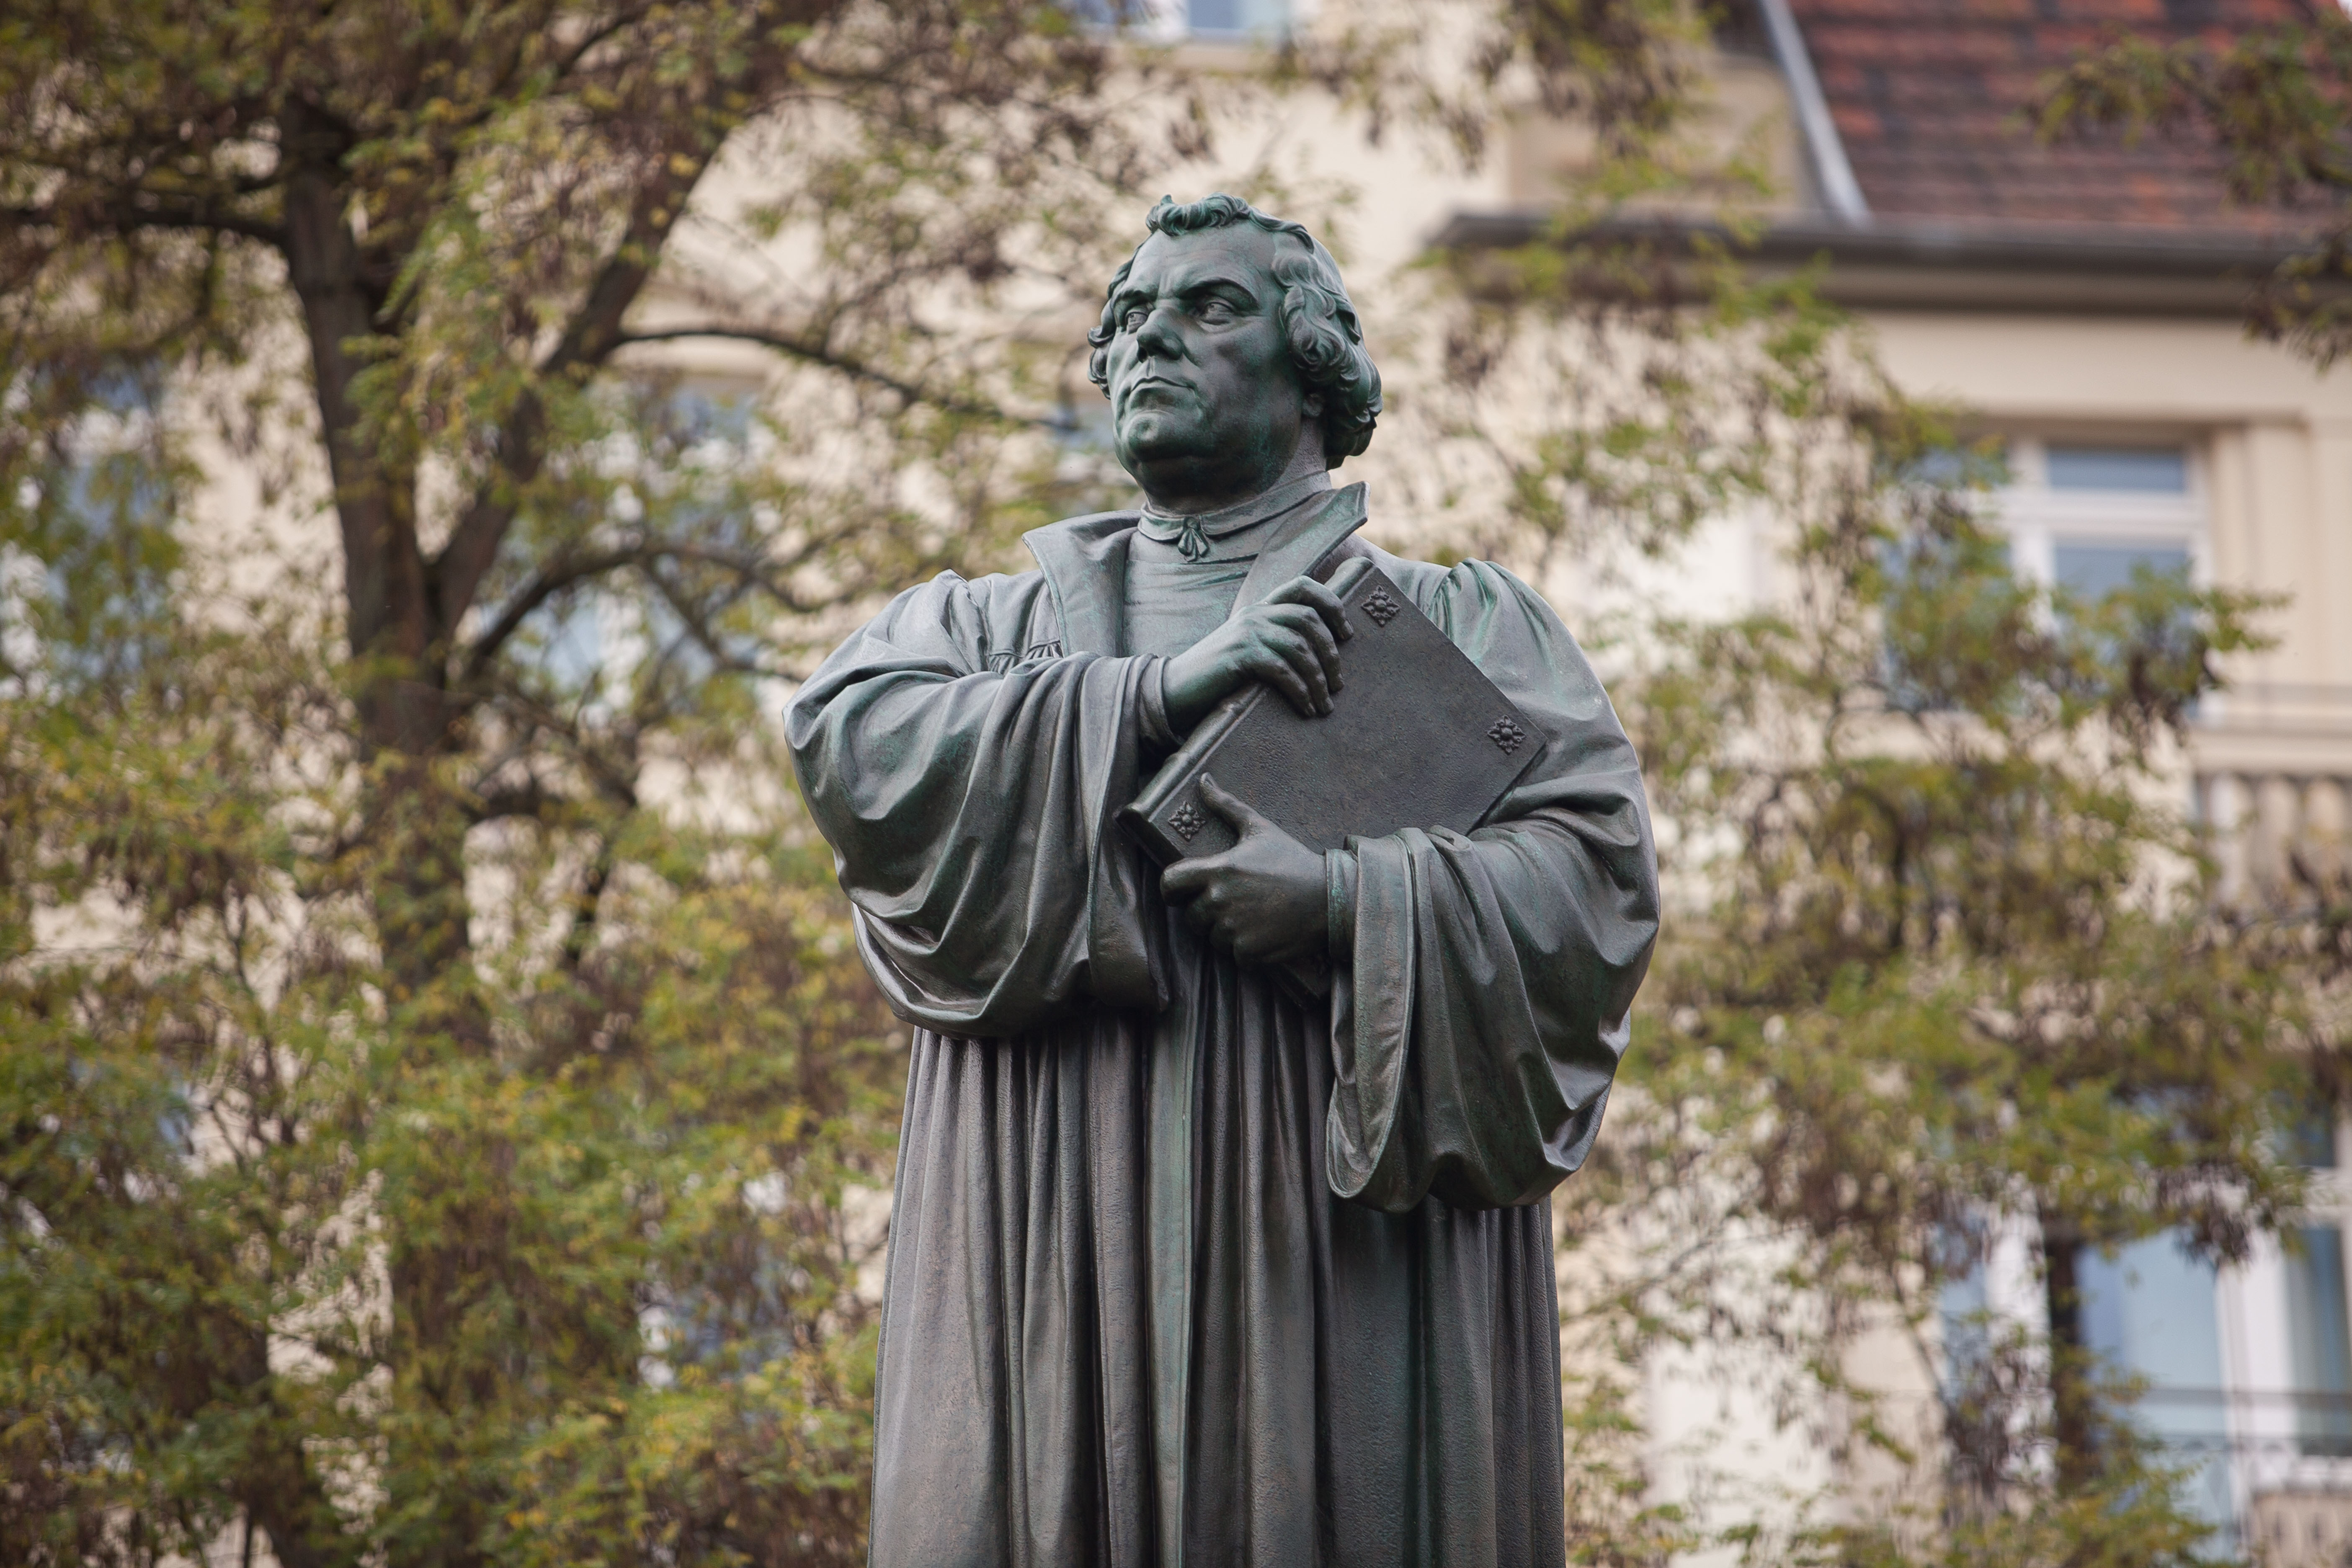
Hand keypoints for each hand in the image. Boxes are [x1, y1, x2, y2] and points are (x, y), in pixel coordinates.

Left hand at [1160, 776, 1327, 965]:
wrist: (1330, 898)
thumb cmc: (1292, 861)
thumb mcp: (1260, 829)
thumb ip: (1226, 805)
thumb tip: (1203, 780)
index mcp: (1218, 870)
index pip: (1169, 883)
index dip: (1171, 889)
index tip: (1180, 892)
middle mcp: (1220, 901)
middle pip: (1191, 917)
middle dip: (1205, 913)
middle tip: (1234, 904)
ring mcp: (1234, 929)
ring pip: (1212, 939)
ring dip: (1226, 932)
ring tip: (1252, 917)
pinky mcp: (1249, 952)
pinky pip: (1234, 956)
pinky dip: (1246, 950)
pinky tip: (1264, 933)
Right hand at [1162, 557, 1374, 732]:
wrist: (1176, 689)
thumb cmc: (1218, 676)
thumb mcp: (1249, 649)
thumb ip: (1276, 641)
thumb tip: (1320, 656)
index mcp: (1260, 608)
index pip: (1303, 586)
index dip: (1331, 604)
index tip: (1347, 634)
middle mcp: (1255, 614)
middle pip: (1309, 619)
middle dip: (1331, 653)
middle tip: (1338, 683)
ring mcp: (1247, 632)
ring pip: (1300, 647)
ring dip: (1319, 679)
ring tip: (1325, 705)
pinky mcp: (1240, 655)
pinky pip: (1283, 670)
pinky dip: (1300, 691)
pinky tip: (1306, 708)